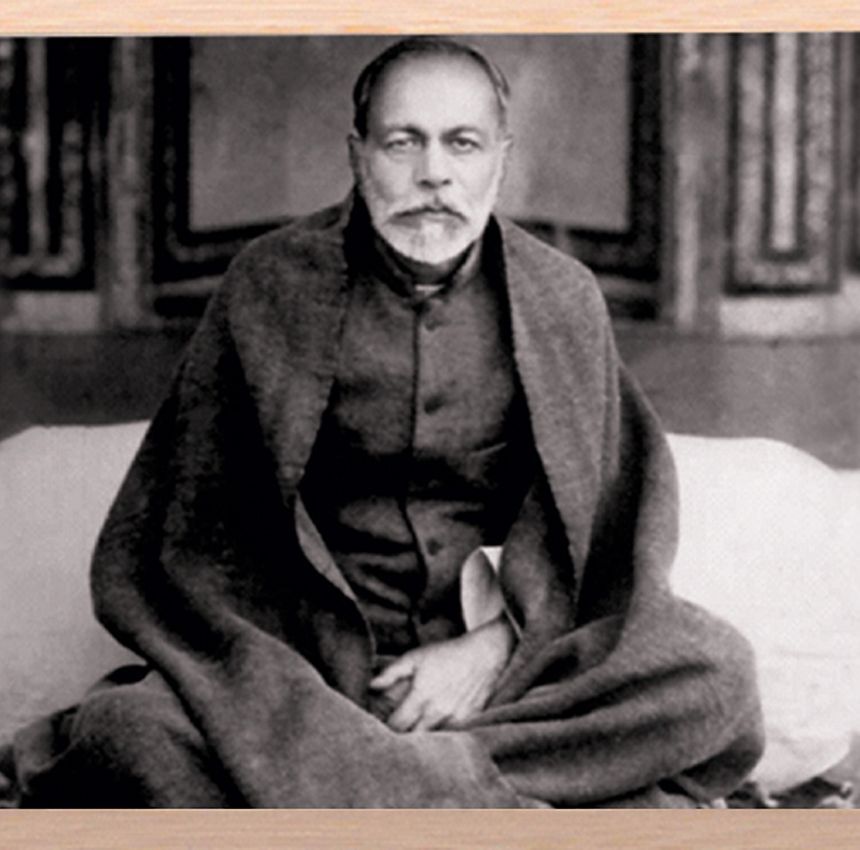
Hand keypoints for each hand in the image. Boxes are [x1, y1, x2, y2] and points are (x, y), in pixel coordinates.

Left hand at [368, 615, 515, 731]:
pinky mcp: (468, 724)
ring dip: (420, 739)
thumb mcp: (416, 657)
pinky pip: (449, 739)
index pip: (396, 726)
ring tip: (412, 732)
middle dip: (401, 738)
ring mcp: (455, 721)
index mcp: (422, 698)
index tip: (380, 726)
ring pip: (431, 742)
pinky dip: (439, 737)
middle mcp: (438, 713)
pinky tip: (434, 729)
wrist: (484, 655)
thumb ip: (391, 673)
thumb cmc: (447, 655)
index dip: (385, 729)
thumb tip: (371, 686)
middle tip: (393, 733)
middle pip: (412, 739)